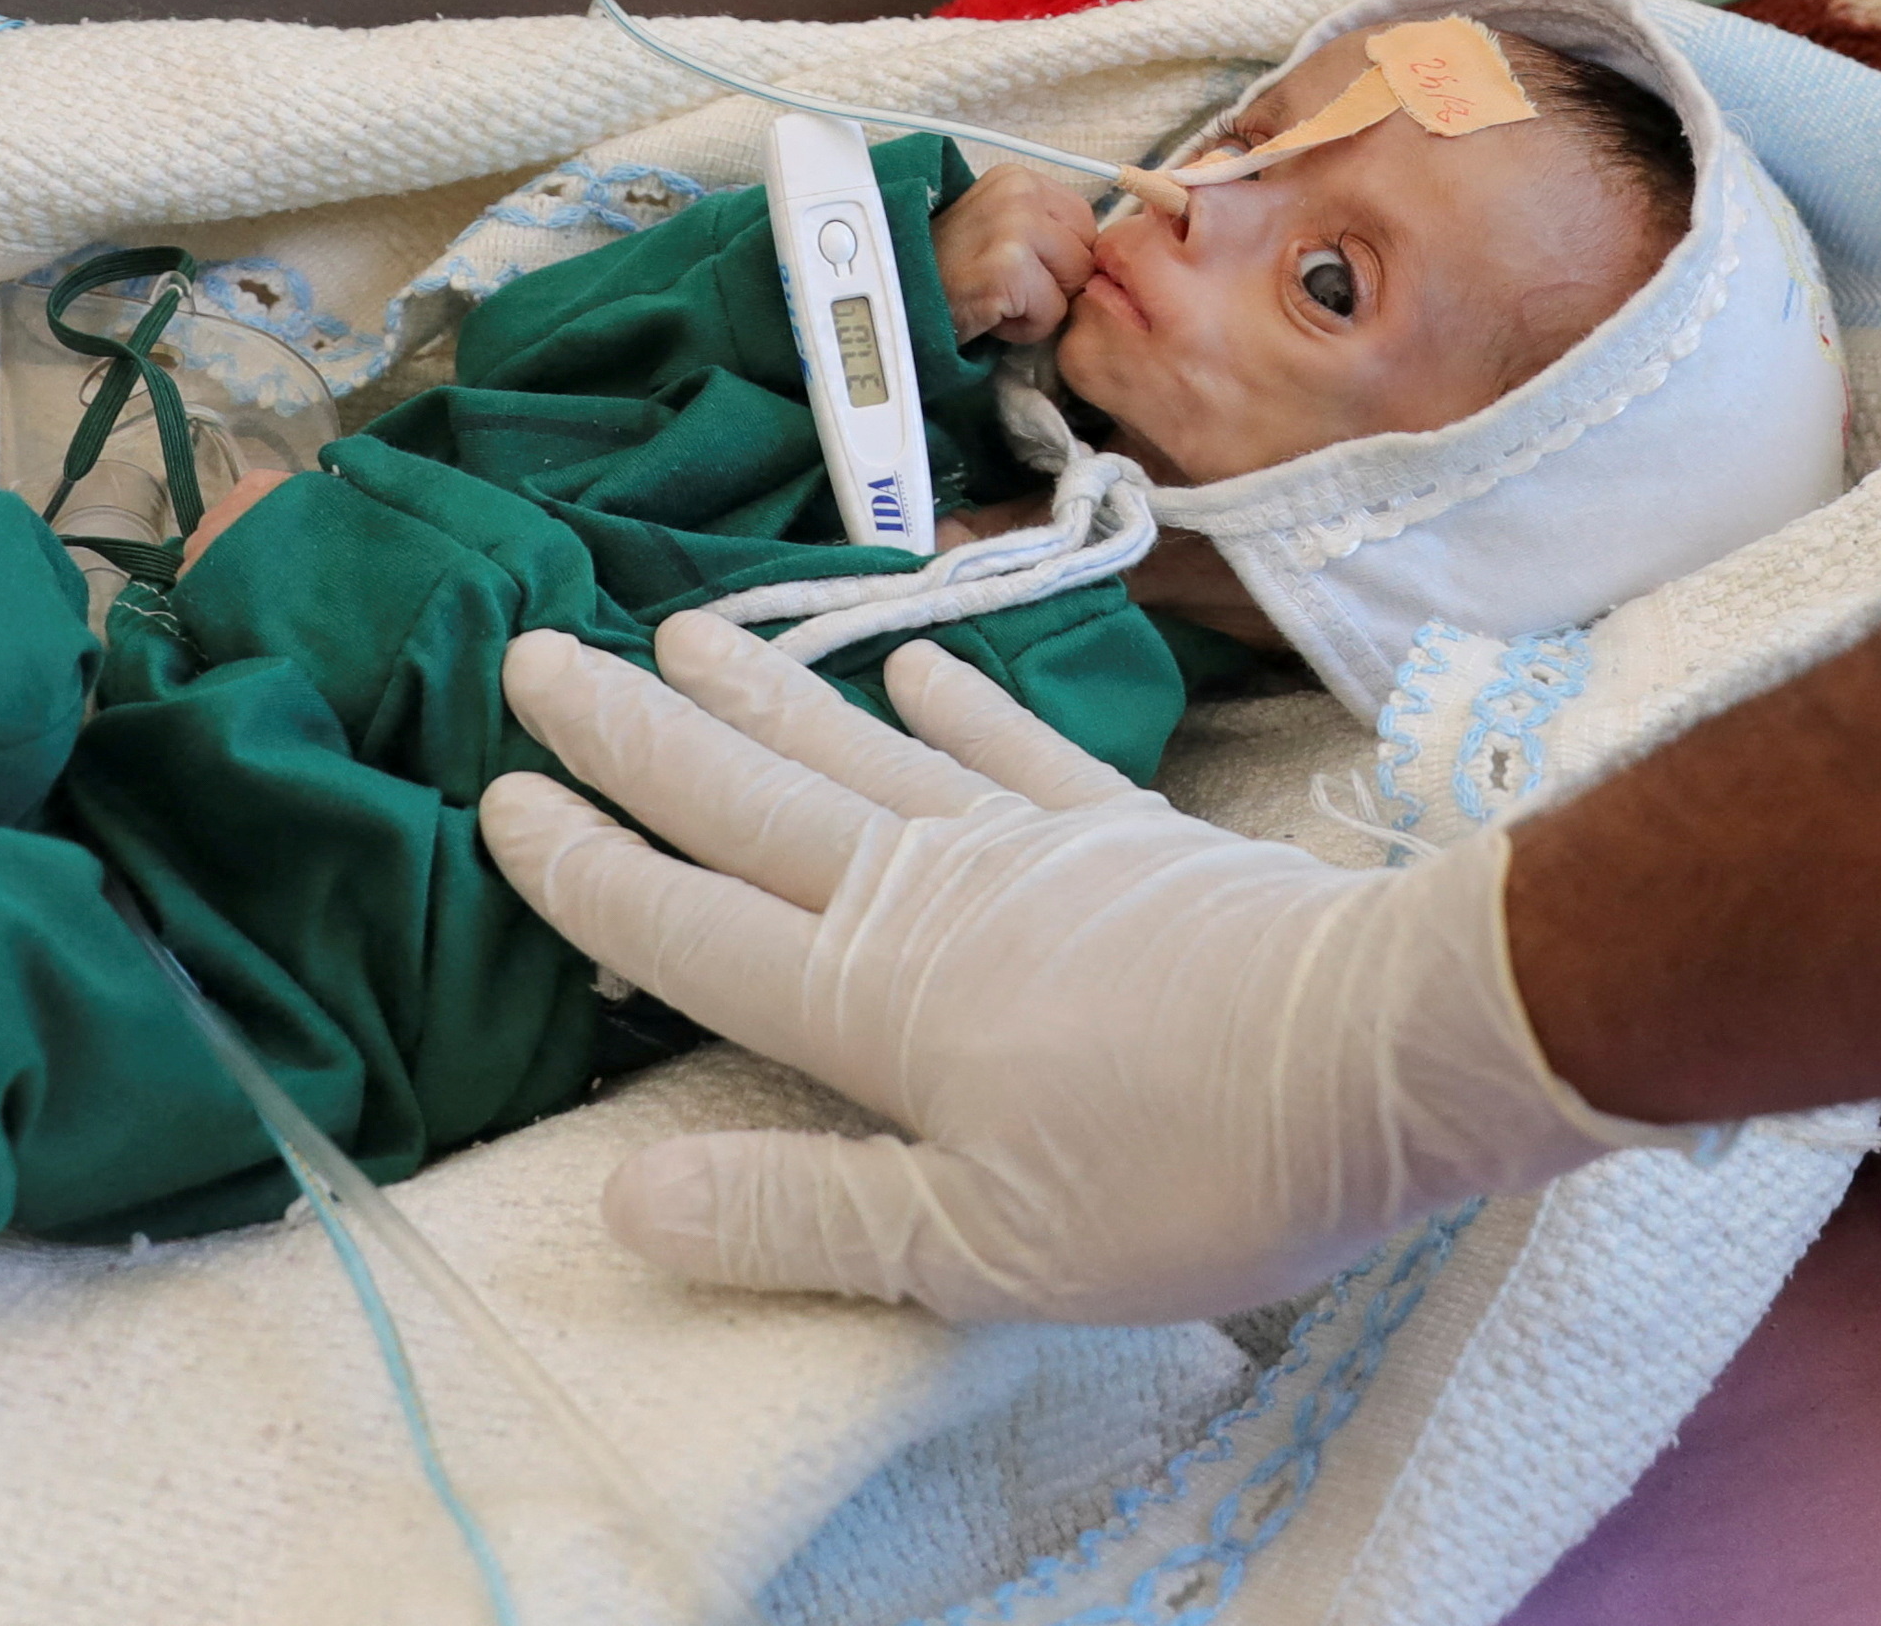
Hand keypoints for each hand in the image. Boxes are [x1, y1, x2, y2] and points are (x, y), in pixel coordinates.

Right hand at [478, 614, 1662, 1321]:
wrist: (1382, 1052)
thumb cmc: (1185, 1173)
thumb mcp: (979, 1248)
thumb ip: (800, 1217)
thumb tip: (626, 1194)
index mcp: (877, 1003)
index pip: (694, 932)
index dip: (591, 872)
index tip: (498, 798)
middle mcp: (931, 895)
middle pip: (751, 808)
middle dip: (635, 739)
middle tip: (535, 656)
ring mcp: (1030, 847)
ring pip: (858, 757)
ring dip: (764, 695)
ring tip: (675, 632)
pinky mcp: (1125, 833)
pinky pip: (1013, 751)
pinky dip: (954, 706)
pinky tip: (907, 668)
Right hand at [928, 162, 1103, 347]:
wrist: (898, 297)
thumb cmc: (951, 270)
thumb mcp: (998, 224)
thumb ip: (1044, 225)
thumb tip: (1098, 252)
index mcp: (1018, 177)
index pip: (1084, 223)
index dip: (1060, 257)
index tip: (1019, 266)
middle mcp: (1019, 192)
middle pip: (1085, 252)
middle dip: (1056, 281)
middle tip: (1006, 285)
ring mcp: (1015, 227)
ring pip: (1074, 283)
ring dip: (1043, 306)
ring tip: (998, 297)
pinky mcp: (1009, 268)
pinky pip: (1052, 314)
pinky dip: (1025, 328)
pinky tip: (990, 313)